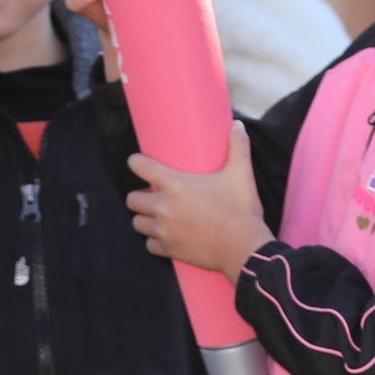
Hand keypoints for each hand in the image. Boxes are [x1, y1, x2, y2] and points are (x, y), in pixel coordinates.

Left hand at [126, 140, 270, 273]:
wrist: (242, 247)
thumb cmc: (240, 209)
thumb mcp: (241, 174)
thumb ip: (238, 147)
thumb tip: (238, 125)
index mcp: (176, 185)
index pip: (142, 167)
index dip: (136, 163)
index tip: (137, 163)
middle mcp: (163, 207)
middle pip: (132, 199)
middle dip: (139, 196)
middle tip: (151, 195)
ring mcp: (164, 230)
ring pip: (137, 223)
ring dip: (144, 218)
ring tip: (156, 216)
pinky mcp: (169, 249)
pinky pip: (149, 245)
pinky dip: (154, 241)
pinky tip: (165, 236)